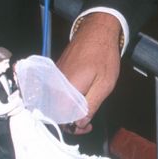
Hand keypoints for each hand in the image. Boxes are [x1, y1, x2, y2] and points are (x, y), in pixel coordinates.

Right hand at [56, 12, 122, 132]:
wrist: (96, 31)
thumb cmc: (103, 55)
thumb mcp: (104, 84)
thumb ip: (90, 106)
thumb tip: (79, 123)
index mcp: (66, 90)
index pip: (61, 118)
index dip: (74, 127)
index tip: (86, 127)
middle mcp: (55, 85)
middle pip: (55, 112)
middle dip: (71, 120)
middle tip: (87, 122)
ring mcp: (54, 78)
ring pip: (55, 102)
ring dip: (68, 110)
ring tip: (85, 110)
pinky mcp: (55, 73)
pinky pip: (56, 92)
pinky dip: (66, 99)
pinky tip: (79, 98)